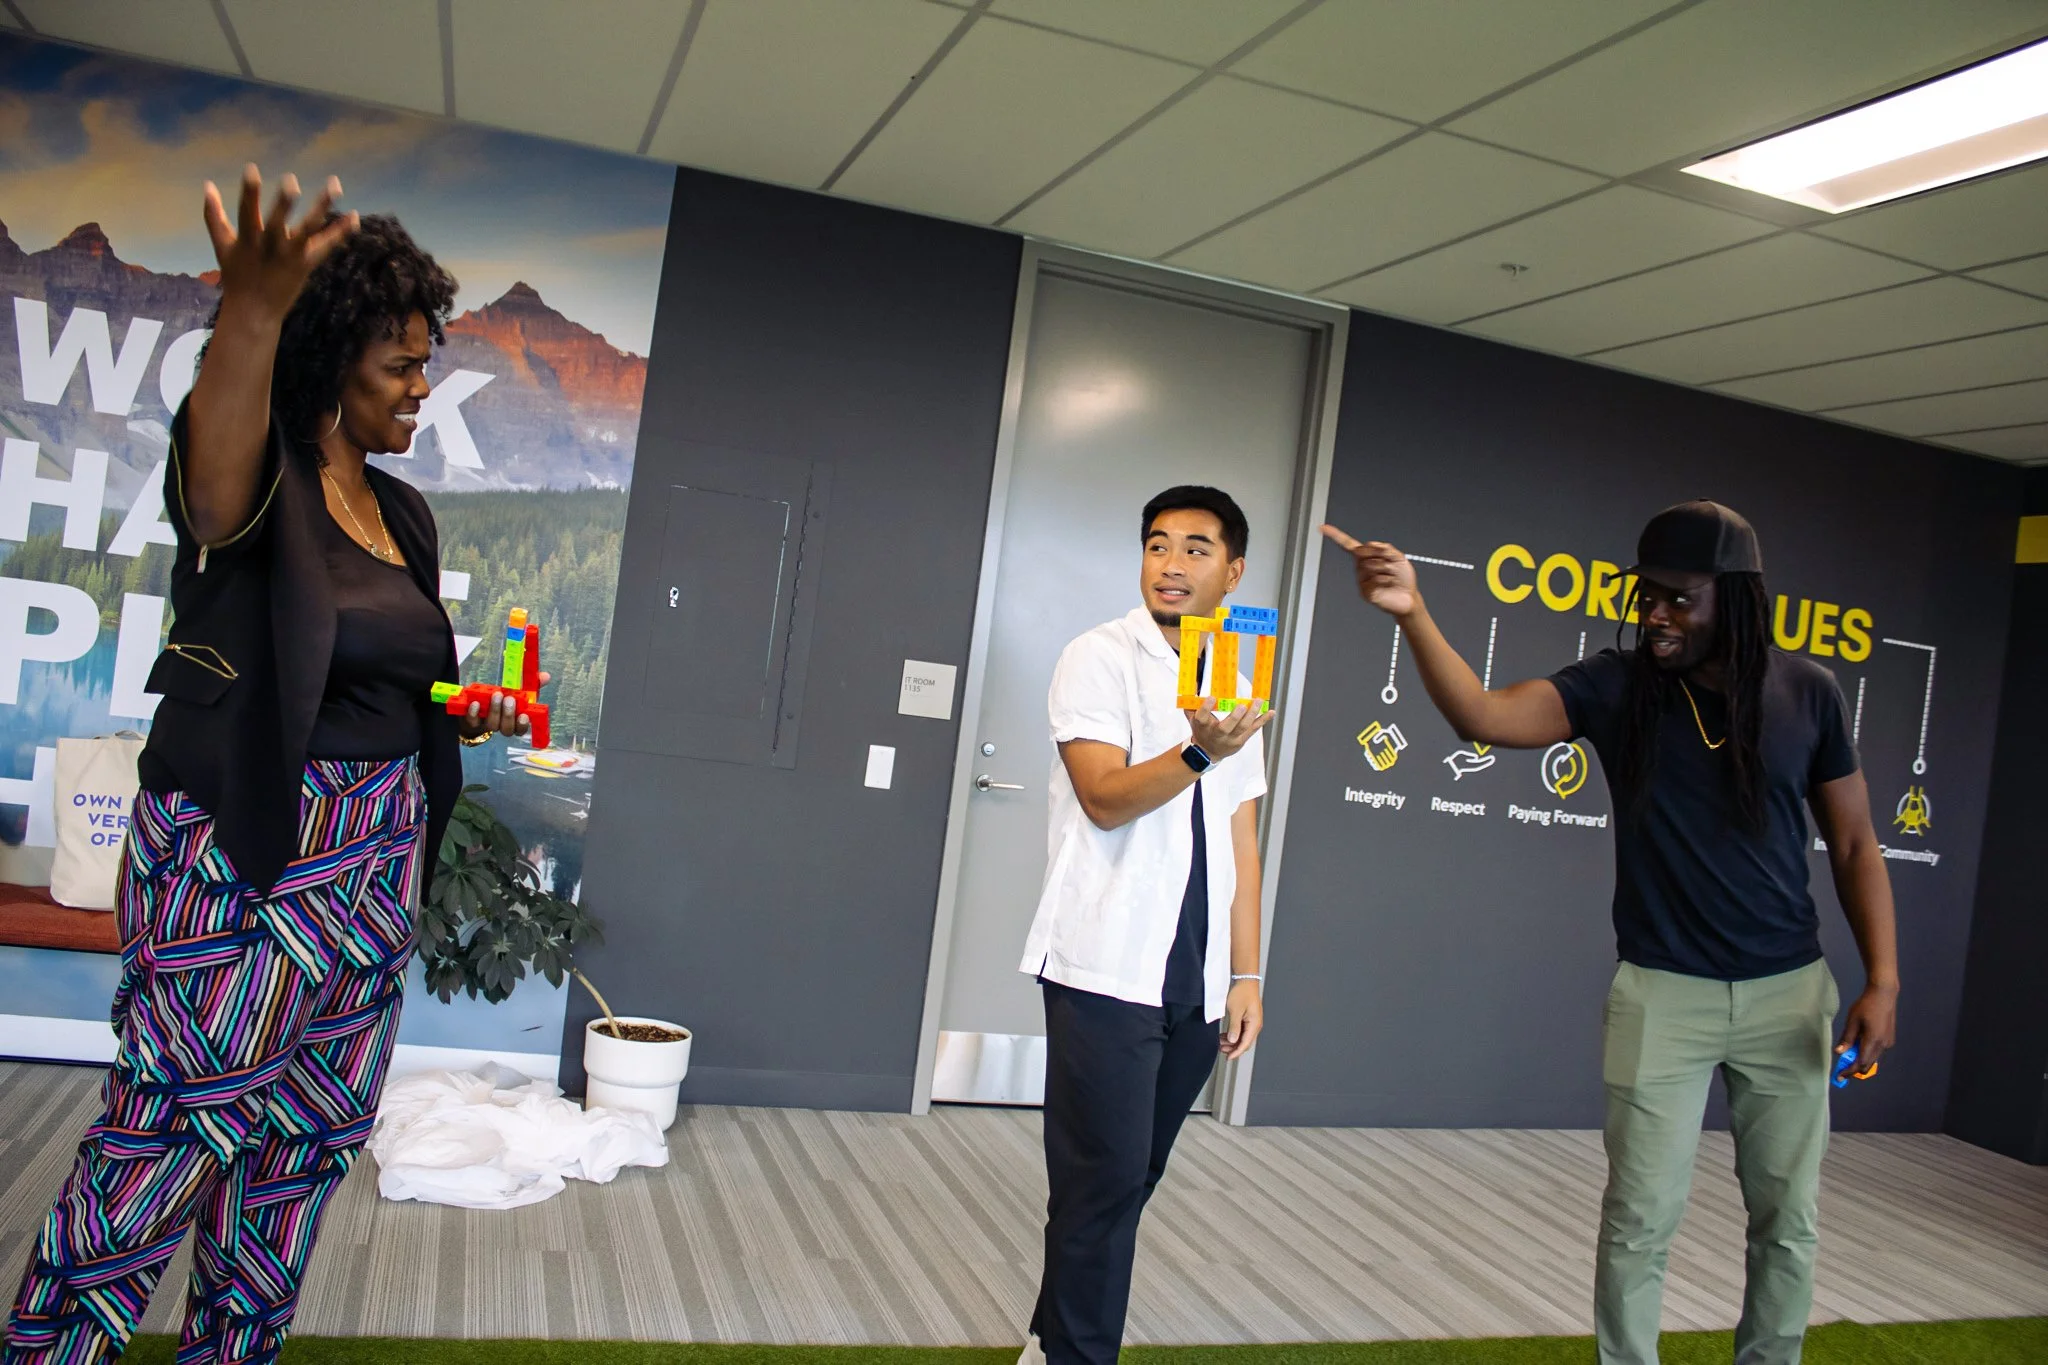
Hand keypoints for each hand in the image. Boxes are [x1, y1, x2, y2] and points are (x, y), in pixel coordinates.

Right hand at [203, 165, 357, 323]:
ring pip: (309, 229)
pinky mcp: (307, 264)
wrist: (255, 312)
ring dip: (322, 207)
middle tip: (291, 182)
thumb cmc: (237, 275)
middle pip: (278, 222)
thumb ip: (214, 215)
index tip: (251, 169)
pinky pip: (327, 246)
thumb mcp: (222, 246)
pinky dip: (341, 232)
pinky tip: (355, 216)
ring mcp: (291, 256)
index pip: (246, 211)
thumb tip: (207, 184)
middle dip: (283, 204)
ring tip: (335, 185)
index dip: (250, 191)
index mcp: (248, 240)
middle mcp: (270, 247)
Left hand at [456, 672, 550, 741]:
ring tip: (496, 695)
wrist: (478, 705)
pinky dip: (474, 713)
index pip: (521, 730)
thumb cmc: (503, 698)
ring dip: (494, 711)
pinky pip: (473, 722)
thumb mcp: (519, 690)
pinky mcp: (472, 722)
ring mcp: (486, 725)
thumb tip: (545, 676)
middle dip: (508, 715)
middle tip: (509, 699)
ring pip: (492, 725)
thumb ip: (532, 685)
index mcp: (514, 721)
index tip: (524, 715)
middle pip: (507, 729)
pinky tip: (476, 703)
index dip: (522, 725)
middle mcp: (501, 726)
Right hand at [1187, 696, 1271, 760]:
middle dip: (1234, 717)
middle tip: (1241, 706)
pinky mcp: (1242, 740)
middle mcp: (1217, 734)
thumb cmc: (1201, 731)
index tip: (1211, 697)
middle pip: (1225, 727)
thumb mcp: (1192, 719)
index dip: (1206, 708)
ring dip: (1252, 714)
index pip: (1202, 718)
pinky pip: (1253, 729)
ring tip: (1258, 701)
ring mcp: (1231, 739)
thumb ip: (1191, 703)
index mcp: (1203, 727)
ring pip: (1243, 728)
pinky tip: (1271, 712)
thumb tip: (1193, 683)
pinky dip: (1263, 720)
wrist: (1207, 753)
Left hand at [1221, 979, 1261, 1058]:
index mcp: (1254, 1024)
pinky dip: (1233, 1035)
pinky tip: (1224, 1035)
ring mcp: (1252, 1022)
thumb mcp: (1235, 1011)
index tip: (1228, 1057)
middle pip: (1245, 1042)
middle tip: (1221, 1049)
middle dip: (1233, 1048)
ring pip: (1242, 1037)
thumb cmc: (1242, 993)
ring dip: (1232, 1041)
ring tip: (1220, 1043)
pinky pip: (1241, 1031)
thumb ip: (1234, 1027)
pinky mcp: (1248, 1018)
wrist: (1245, 980)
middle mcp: (1255, 1025)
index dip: (1236, 1052)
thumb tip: (1233, 1040)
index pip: (1245, 1043)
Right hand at [1321, 525, 1418, 618]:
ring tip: (1391, 577)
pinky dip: (1385, 580)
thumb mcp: (1399, 558)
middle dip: (1381, 556)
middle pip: (1363, 552)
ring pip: (1369, 565)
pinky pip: (1373, 580)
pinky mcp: (1365, 591)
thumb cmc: (1403, 578)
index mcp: (1368, 557)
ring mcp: (1362, 579)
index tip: (1323, 528)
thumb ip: (1385, 548)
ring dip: (1385, 569)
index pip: (1349, 545)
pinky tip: (1388, 584)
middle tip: (1391, 566)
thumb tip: (1370, 544)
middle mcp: (1362, 567)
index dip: (1336, 536)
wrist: (1408, 598)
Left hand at [1836, 980, 1897, 1074]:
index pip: (1860, 1063)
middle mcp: (1883, 1045)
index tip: (1839, 1076)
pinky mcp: (1889, 1039)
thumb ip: (1846, 1038)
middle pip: (1868, 1064)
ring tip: (1848, 1055)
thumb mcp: (1852, 1021)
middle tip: (1841, 1068)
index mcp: (1873, 1041)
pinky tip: (1858, 1046)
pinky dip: (1867, 1053)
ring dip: (1861, 1060)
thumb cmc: (1866, 1006)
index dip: (1849, 1071)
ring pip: (1873, 1058)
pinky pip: (1877, 1051)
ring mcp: (1888, 1042)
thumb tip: (1839, 1052)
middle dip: (1854, 1068)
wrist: (1884, 995)